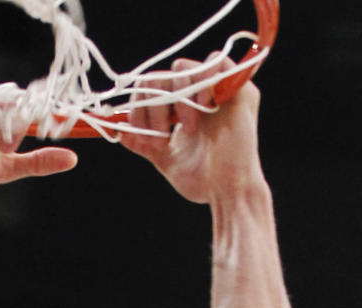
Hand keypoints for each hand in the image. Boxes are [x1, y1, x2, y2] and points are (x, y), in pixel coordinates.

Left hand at [121, 56, 263, 205]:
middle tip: (160, 135)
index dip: (140, 105)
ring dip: (177, 98)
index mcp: (183, 109)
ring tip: (187, 128)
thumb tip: (121, 132)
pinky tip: (203, 108)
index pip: (152, 86)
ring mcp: (220, 90)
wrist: (227, 192)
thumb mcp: (166, 160)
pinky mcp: (240, 88)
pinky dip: (203, 81)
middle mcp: (200, 96)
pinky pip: (217, 61)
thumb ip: (144, 144)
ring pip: (184, 68)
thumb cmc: (203, 181)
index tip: (141, 134)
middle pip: (163, 76)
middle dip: (154, 105)